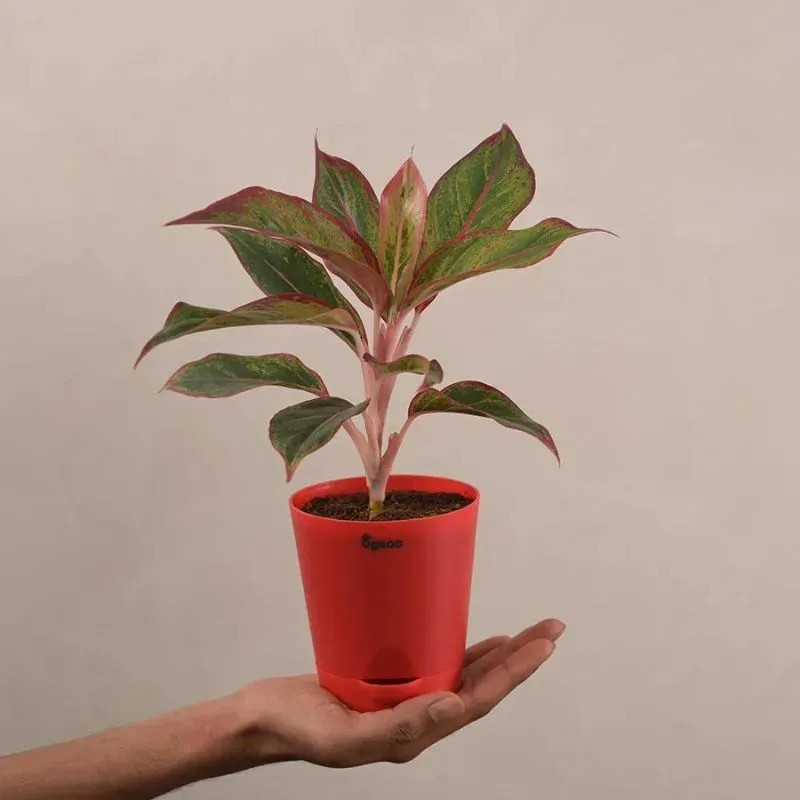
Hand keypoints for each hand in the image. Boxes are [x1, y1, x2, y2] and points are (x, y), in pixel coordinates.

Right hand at [234, 618, 564, 766]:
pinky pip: (435, 664)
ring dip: (499, 655)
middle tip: (550, 629)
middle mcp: (417, 719)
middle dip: (520, 659)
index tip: (542, 645)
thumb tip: (453, 707)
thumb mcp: (344, 735)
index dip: (513, 673)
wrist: (262, 719)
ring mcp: (404, 701)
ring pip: (463, 676)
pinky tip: (479, 642)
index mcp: (412, 736)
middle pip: (480, 687)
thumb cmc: (296, 727)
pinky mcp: (387, 682)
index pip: (476, 702)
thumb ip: (399, 728)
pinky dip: (463, 651)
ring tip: (529, 634)